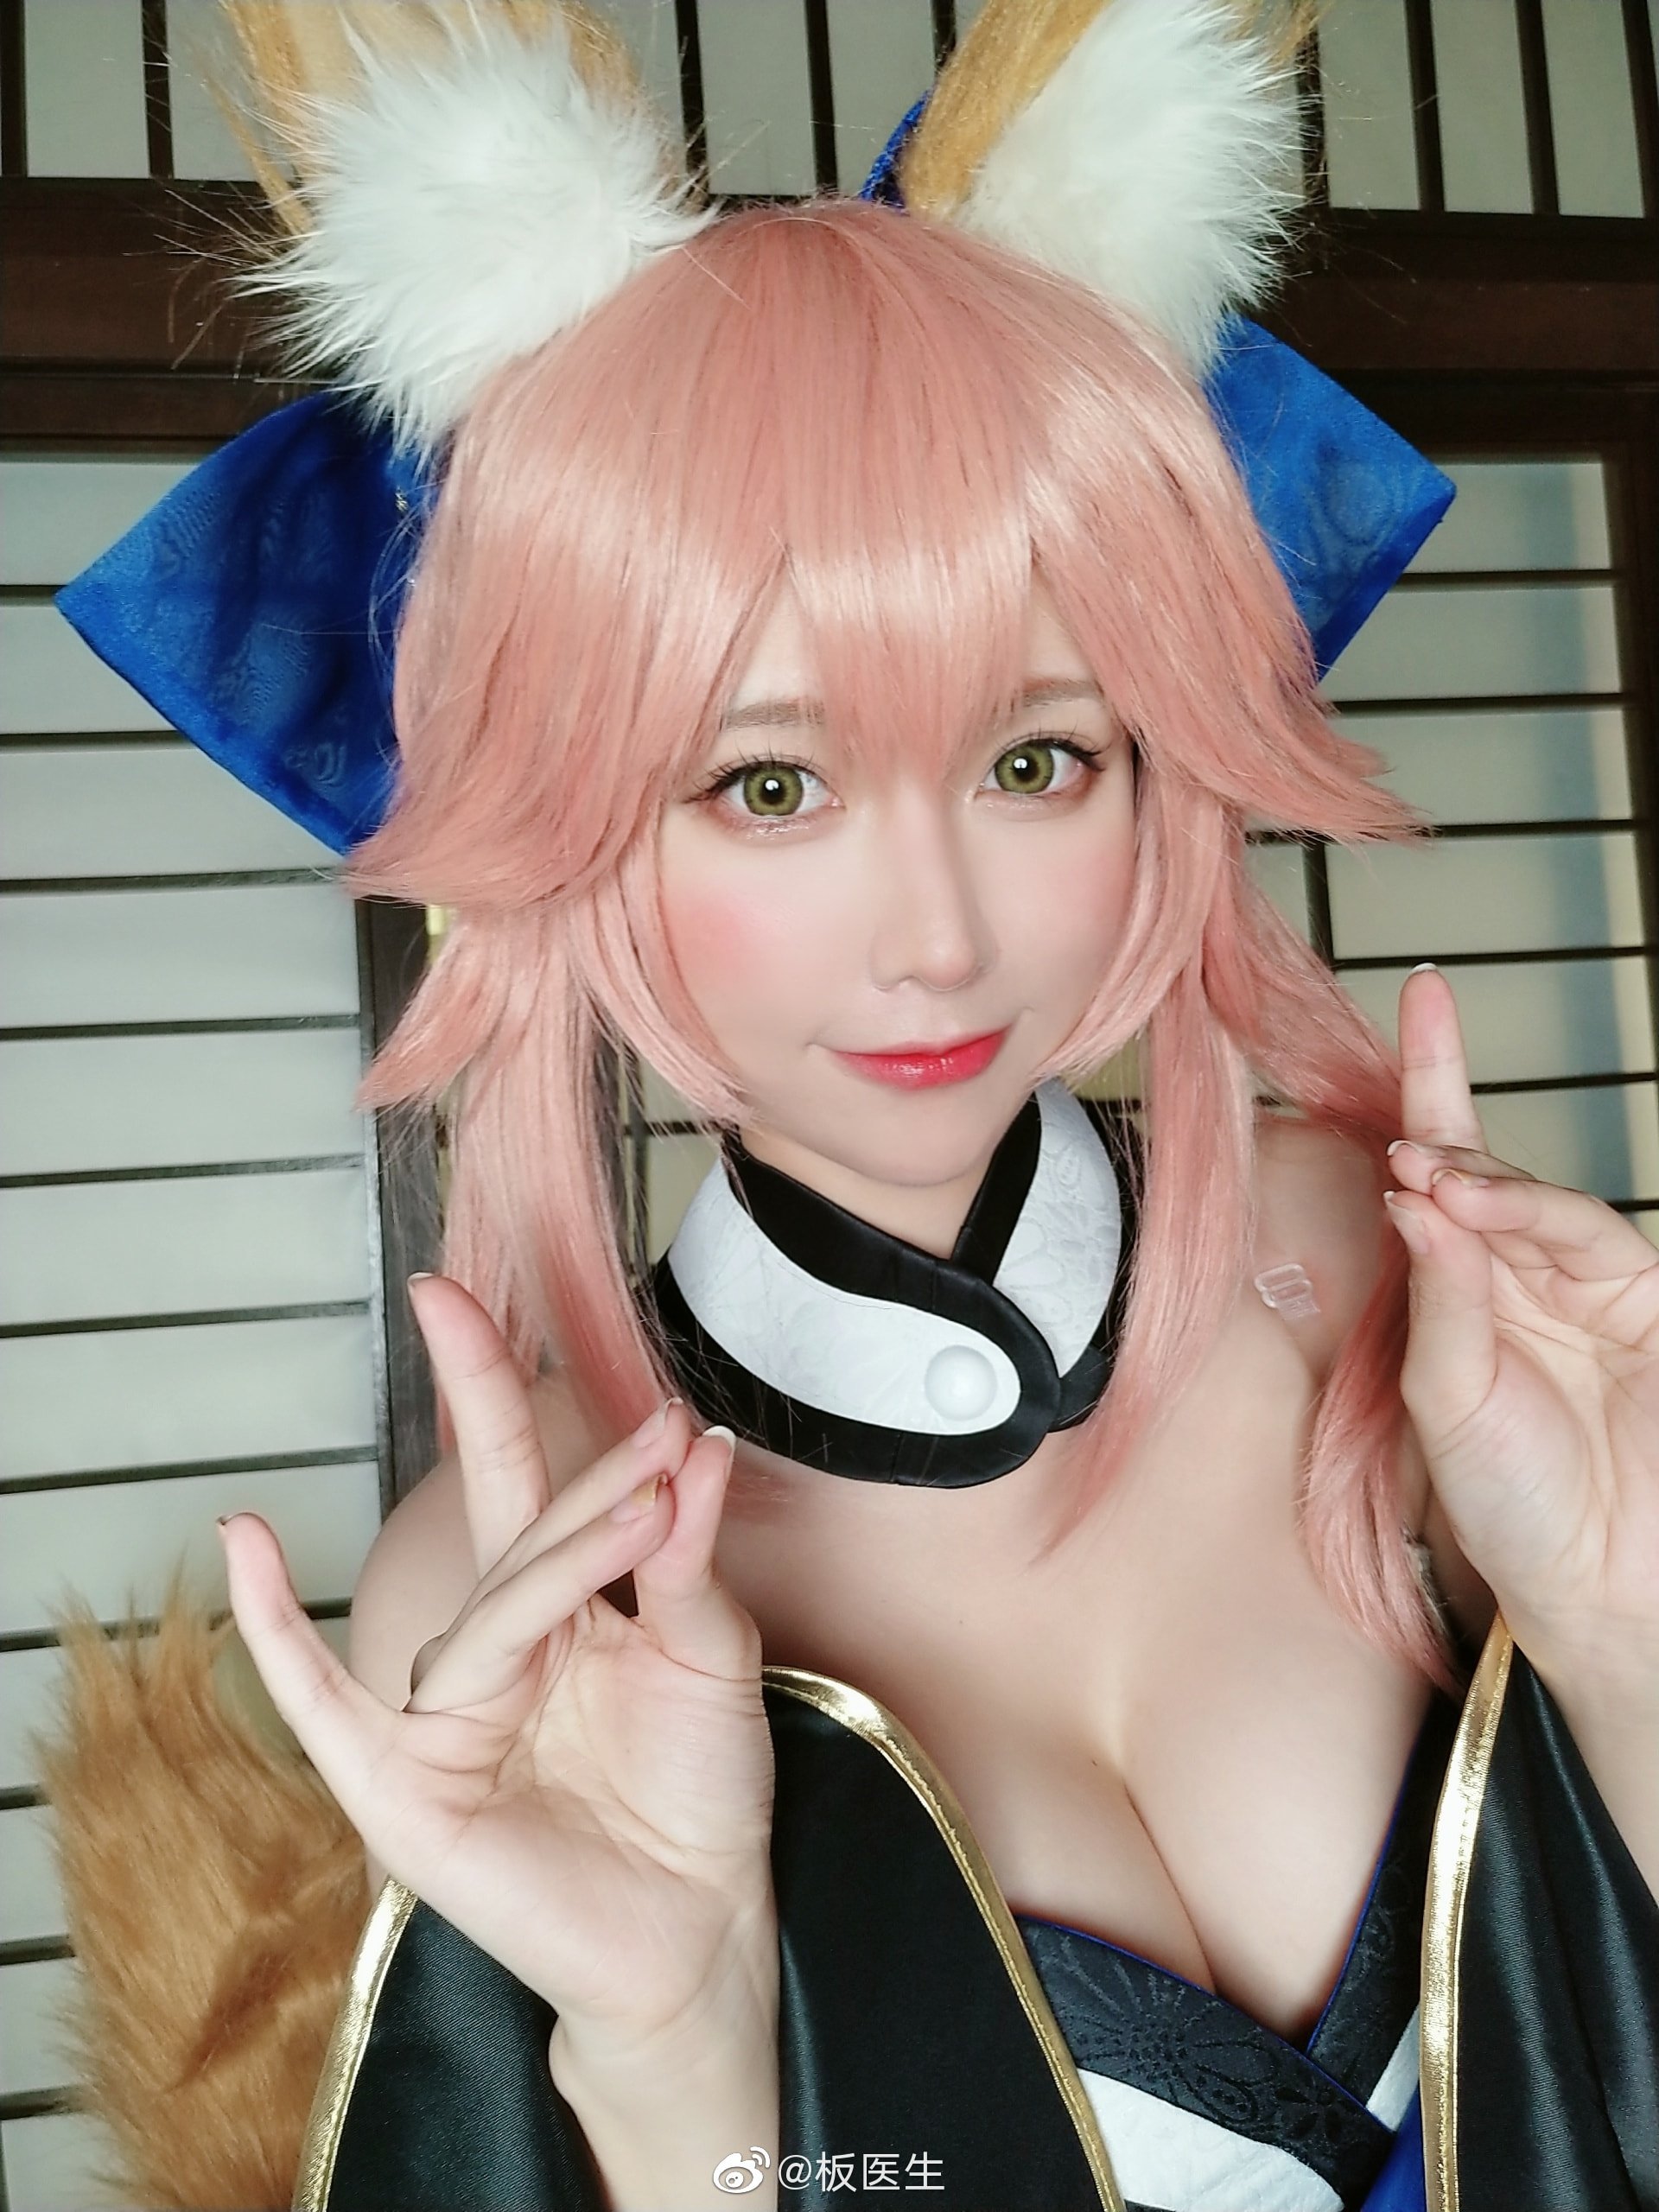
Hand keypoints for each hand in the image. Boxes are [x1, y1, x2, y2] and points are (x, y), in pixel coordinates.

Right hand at [218, 1275, 776, 2062]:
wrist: (700, 1930)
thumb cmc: (701, 1790)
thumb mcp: (712, 1657)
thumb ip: (683, 1558)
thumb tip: (690, 1447)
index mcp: (554, 1604)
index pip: (514, 1477)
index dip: (491, 1385)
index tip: (460, 1295)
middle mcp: (492, 1646)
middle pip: (512, 1529)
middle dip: (564, 1458)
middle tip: (660, 1421)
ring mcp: (442, 1715)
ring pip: (496, 1608)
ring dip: (575, 1550)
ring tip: (655, 1501)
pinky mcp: (405, 1788)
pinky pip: (321, 1703)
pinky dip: (273, 1629)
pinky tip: (243, 1543)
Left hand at [1384, 966, 1658, 1685]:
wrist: (1598, 1584)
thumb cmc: (1510, 1503)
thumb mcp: (1447, 1400)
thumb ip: (1439, 1297)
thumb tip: (1413, 1196)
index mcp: (1456, 1292)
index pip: (1433, 1177)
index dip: (1426, 1087)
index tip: (1417, 1001)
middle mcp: (1515, 1275)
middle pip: (1478, 1169)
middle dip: (1441, 1127)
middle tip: (1400, 1131)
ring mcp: (1583, 1284)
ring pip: (1531, 1199)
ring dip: (1480, 1180)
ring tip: (1428, 1176)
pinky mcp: (1643, 1299)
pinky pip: (1585, 1238)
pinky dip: (1529, 1216)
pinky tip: (1471, 1208)